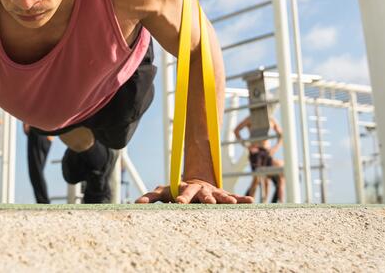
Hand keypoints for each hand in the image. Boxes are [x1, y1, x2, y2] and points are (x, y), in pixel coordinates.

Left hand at [135, 179, 253, 203]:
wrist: (194, 180)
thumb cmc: (175, 190)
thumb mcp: (163, 192)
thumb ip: (150, 197)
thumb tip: (134, 202)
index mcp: (186, 188)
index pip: (182, 193)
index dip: (180, 197)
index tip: (177, 202)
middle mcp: (200, 189)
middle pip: (200, 194)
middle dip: (204, 199)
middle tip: (206, 204)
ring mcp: (211, 192)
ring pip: (219, 195)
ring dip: (225, 199)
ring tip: (232, 203)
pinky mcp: (221, 195)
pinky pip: (232, 197)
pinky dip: (241, 199)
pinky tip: (250, 201)